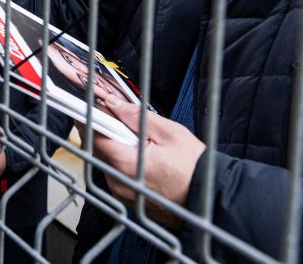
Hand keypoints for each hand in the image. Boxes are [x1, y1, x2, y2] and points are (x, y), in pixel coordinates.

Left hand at [92, 95, 205, 229]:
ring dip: (113, 147)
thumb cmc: (195, 167)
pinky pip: (115, 175)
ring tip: (135, 141)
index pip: (94, 137)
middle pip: (97, 149)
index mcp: (126, 164)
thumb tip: (113, 104)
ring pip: (105, 162)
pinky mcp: (129, 198)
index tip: (92, 107)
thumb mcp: (169, 133)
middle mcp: (119, 182)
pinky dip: (121, 162)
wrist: (211, 198)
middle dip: (103, 131)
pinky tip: (139, 157)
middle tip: (118, 119)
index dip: (91, 119)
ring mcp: (122, 193)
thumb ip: (136, 116)